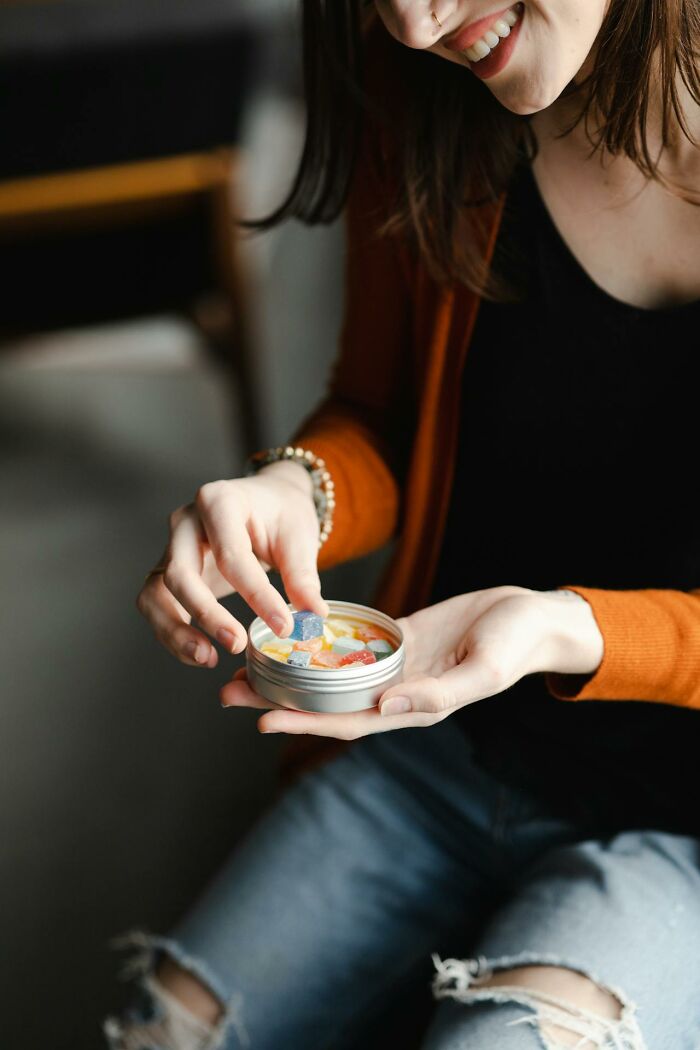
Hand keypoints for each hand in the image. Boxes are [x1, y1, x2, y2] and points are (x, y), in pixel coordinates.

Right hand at [136, 461, 328, 667]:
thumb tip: (313, 617)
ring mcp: (170, 547)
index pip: (231, 554)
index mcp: (219, 501)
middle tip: (238, 643)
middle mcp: (185, 522)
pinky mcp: (168, 572)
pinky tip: (203, 654)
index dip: (256, 594)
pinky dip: (174, 635)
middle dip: (206, 614)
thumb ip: (302, 576)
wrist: (266, 501)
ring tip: (208, 658)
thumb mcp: (298, 536)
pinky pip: (158, 607)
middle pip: (180, 573)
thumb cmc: (280, 513)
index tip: (284, 626)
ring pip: (156, 594)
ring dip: (176, 632)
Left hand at [220, 586, 603, 737]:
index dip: (304, 722)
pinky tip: (288, 638)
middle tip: (229, 694)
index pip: (347, 723)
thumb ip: (436, 694)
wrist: (530, 616)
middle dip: (279, 701)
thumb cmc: (513, 645)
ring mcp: (394, 667)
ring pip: (331, 676)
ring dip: (291, 675)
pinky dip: (318, 647)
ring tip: (246, 667)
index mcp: (413, 708)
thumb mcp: (481, 670)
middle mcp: (396, 693)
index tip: (263, 719)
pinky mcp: (396, 640)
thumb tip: (383, 708)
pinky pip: (350, 646)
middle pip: (326, 703)